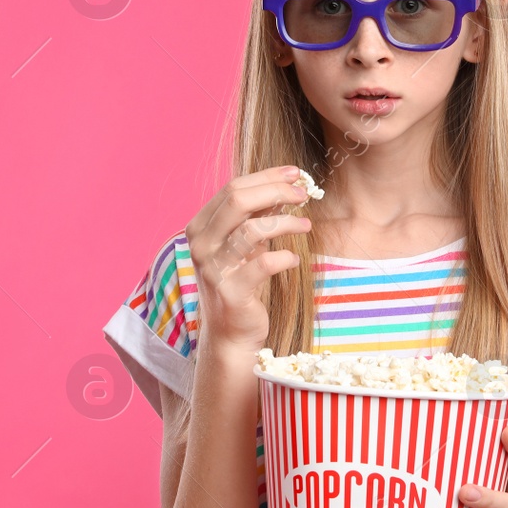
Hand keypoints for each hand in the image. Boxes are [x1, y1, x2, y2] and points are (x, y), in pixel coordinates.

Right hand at [185, 165, 313, 355]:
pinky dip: (284, 258)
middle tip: (304, 194)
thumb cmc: (241, 281)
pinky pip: (263, 264)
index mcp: (201, 226)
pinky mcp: (231, 291)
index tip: (295, 174)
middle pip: (237, 199)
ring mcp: (213, 268)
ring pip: (252, 229)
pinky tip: (294, 259)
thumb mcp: (244, 244)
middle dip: (275, 190)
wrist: (230, 332)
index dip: (267, 177)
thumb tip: (287, 185)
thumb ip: (256, 216)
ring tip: (306, 226)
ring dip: (286, 222)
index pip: (233, 187)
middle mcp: (201, 244)